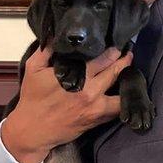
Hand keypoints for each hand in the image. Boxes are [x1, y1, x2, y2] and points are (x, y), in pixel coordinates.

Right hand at [1, 46, 132, 162]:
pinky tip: (126, 90)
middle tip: (128, 50)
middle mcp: (90, 89)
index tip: (118, 41)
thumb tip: (56, 33)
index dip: (113, 48)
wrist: (32, 130)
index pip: (103, 57)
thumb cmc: (33, 98)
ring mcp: (96, 105)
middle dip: (124, 58)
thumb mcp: (33, 68)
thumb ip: (46, 49)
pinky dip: (123, 99)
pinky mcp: (97, 119)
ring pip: (121, 90)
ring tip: (130, 68)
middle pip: (115, 70)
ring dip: (128, 78)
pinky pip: (117, 109)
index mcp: (78, 74)